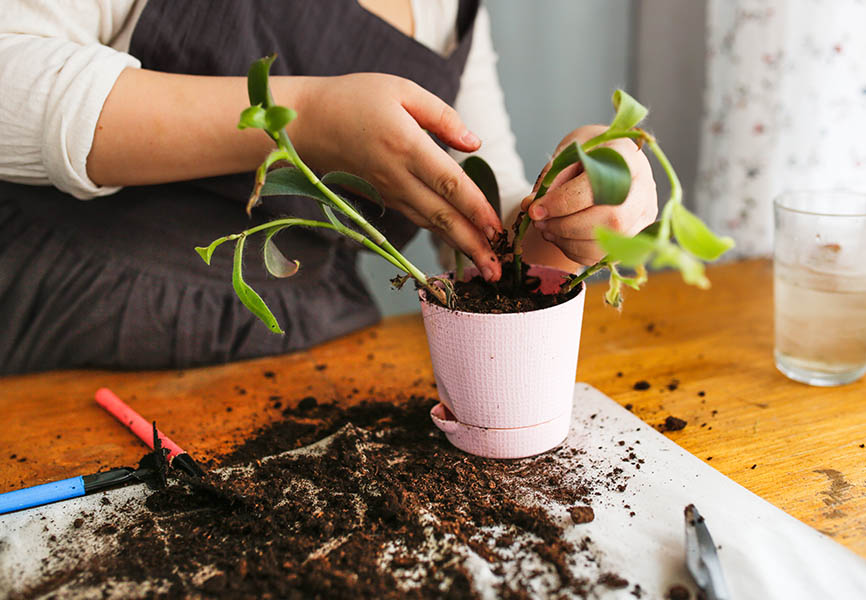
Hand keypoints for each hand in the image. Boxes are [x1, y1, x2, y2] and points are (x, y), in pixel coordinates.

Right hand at [291, 74, 502, 279]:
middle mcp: (397, 176)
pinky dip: (440, 234)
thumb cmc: (355, 98)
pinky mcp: (382, 198)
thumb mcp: (402, 90)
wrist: (307, 123)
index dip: (476, 208)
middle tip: (497, 270)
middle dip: (472, 245)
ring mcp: (388, 192)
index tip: (497, 229)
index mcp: (406, 145)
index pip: (449, 183)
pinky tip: (459, 244)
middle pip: (442, 216)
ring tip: (485, 268)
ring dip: (459, 247)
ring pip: (430, 224)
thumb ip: (442, 116)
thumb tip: (474, 143)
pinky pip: (418, 218)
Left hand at [520, 124, 656, 264]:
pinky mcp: (633, 237)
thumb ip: (552, 177)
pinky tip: (560, 236)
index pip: (599, 186)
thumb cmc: (588, 154)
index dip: (563, 202)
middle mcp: (644, 189)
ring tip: (546, 228)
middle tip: (540, 222)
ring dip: (568, 241)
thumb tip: (530, 205)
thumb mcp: (569, 152)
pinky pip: (603, 255)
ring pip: (609, 242)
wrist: (608, 163)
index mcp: (628, 158)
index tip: (535, 208)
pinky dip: (575, 250)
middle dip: (566, 226)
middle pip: (612, 219)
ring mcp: (643, 216)